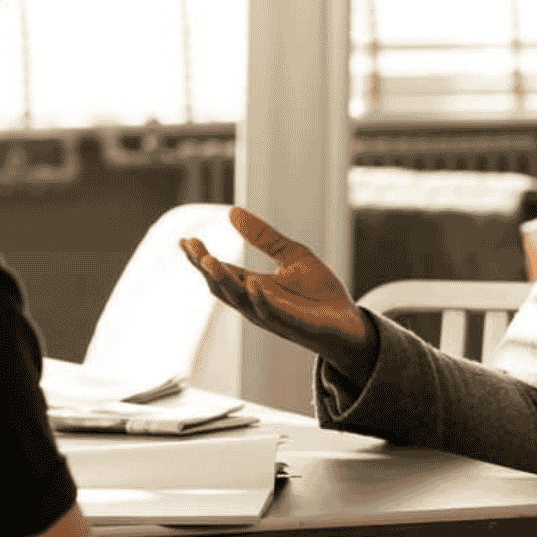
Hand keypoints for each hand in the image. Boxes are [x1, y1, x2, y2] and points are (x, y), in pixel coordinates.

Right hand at [180, 206, 375, 376]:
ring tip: (209, 261)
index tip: (185, 239)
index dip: (201, 258)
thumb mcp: (293, 255)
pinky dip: (260, 300)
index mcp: (253, 286)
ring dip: (224, 281)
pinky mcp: (293, 324)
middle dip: (205, 268)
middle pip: (222, 286)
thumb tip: (232, 212)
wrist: (351, 324)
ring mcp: (272, 315)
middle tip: (192, 247)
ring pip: (240, 300)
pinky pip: (272, 313)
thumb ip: (264, 237)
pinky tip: (252, 283)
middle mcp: (256, 303)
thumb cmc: (319, 294)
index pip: (221, 272)